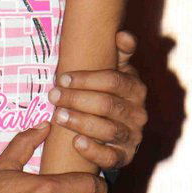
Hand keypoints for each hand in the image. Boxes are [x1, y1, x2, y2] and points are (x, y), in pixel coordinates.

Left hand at [47, 29, 146, 170]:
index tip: (62, 78)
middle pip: (107, 104)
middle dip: (77, 99)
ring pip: (108, 129)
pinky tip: (76, 142)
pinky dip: (93, 151)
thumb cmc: (109, 94)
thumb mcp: (116, 71)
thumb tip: (123, 35)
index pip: (114, 81)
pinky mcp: (125, 157)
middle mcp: (138, 113)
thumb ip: (120, 53)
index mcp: (136, 88)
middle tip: (53, 96)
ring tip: (58, 116)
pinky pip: (111, 157)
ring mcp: (133, 136)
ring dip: (81, 122)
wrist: (115, 130)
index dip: (87, 79)